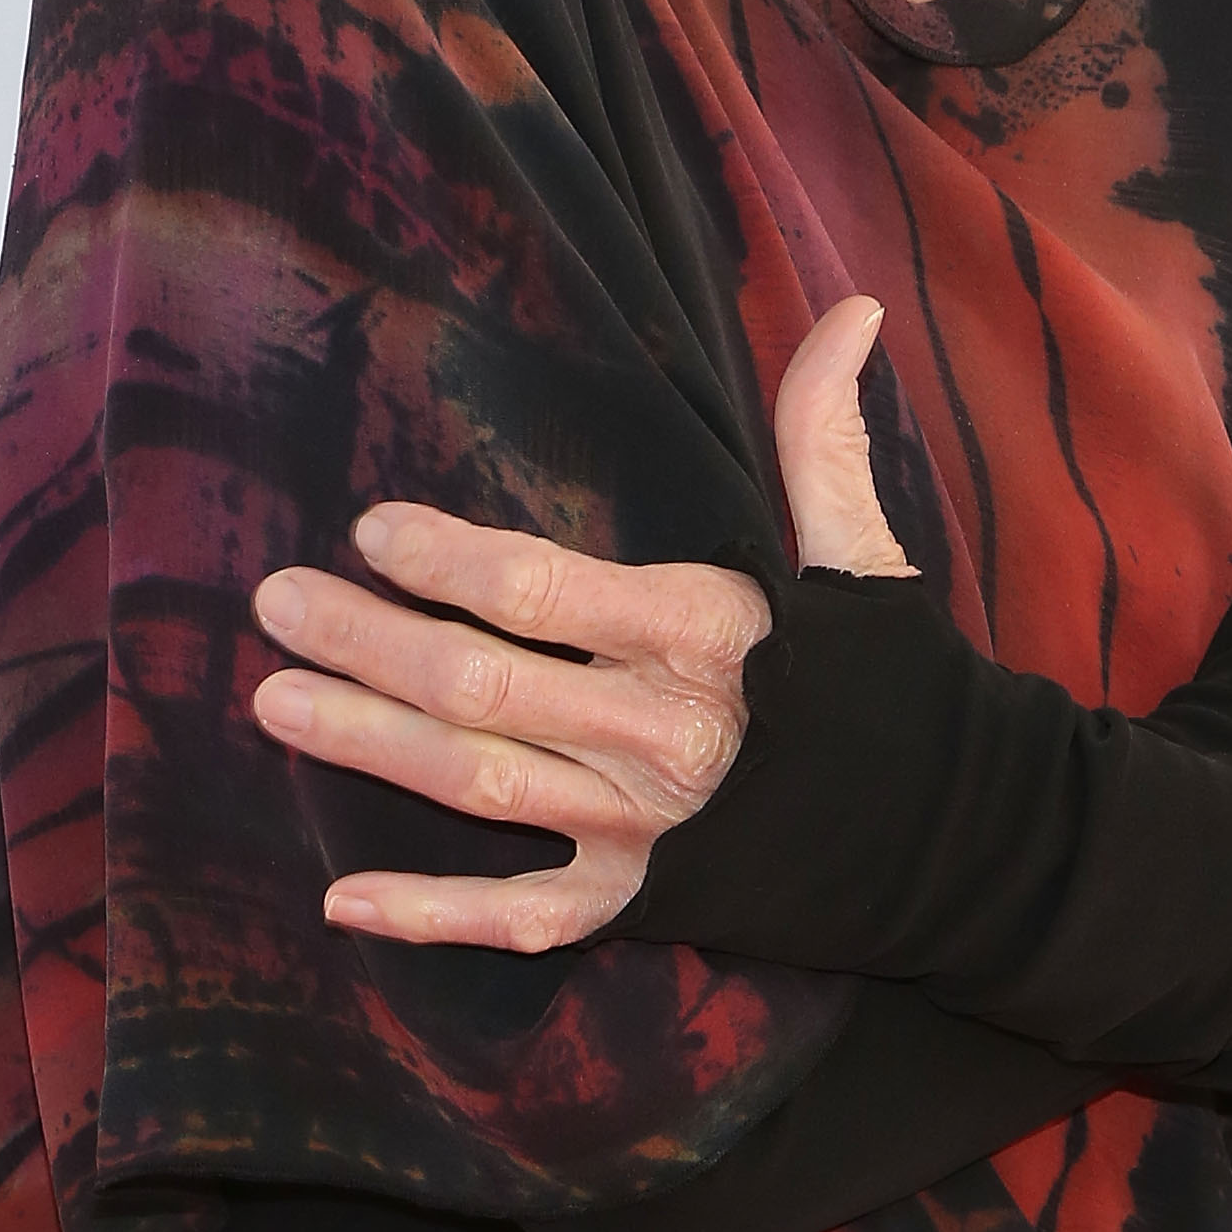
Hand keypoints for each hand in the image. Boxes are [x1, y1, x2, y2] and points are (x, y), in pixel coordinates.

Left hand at [249, 296, 909, 951]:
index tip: (372, 526)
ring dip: (367, 744)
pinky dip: (433, 918)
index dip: (449, 559)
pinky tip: (344, 901)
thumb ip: (823, 434)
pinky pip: (521, 922)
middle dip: (368, 643)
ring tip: (272, 700)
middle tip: (273, 601)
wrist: (960, 839)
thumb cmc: (894, 684)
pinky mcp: (643, 907)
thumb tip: (854, 309)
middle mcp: (661, 736)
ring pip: (478, 786)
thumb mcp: (860, 554)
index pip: (547, 592)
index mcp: (704, 637)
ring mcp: (645, 831)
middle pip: (484, 687)